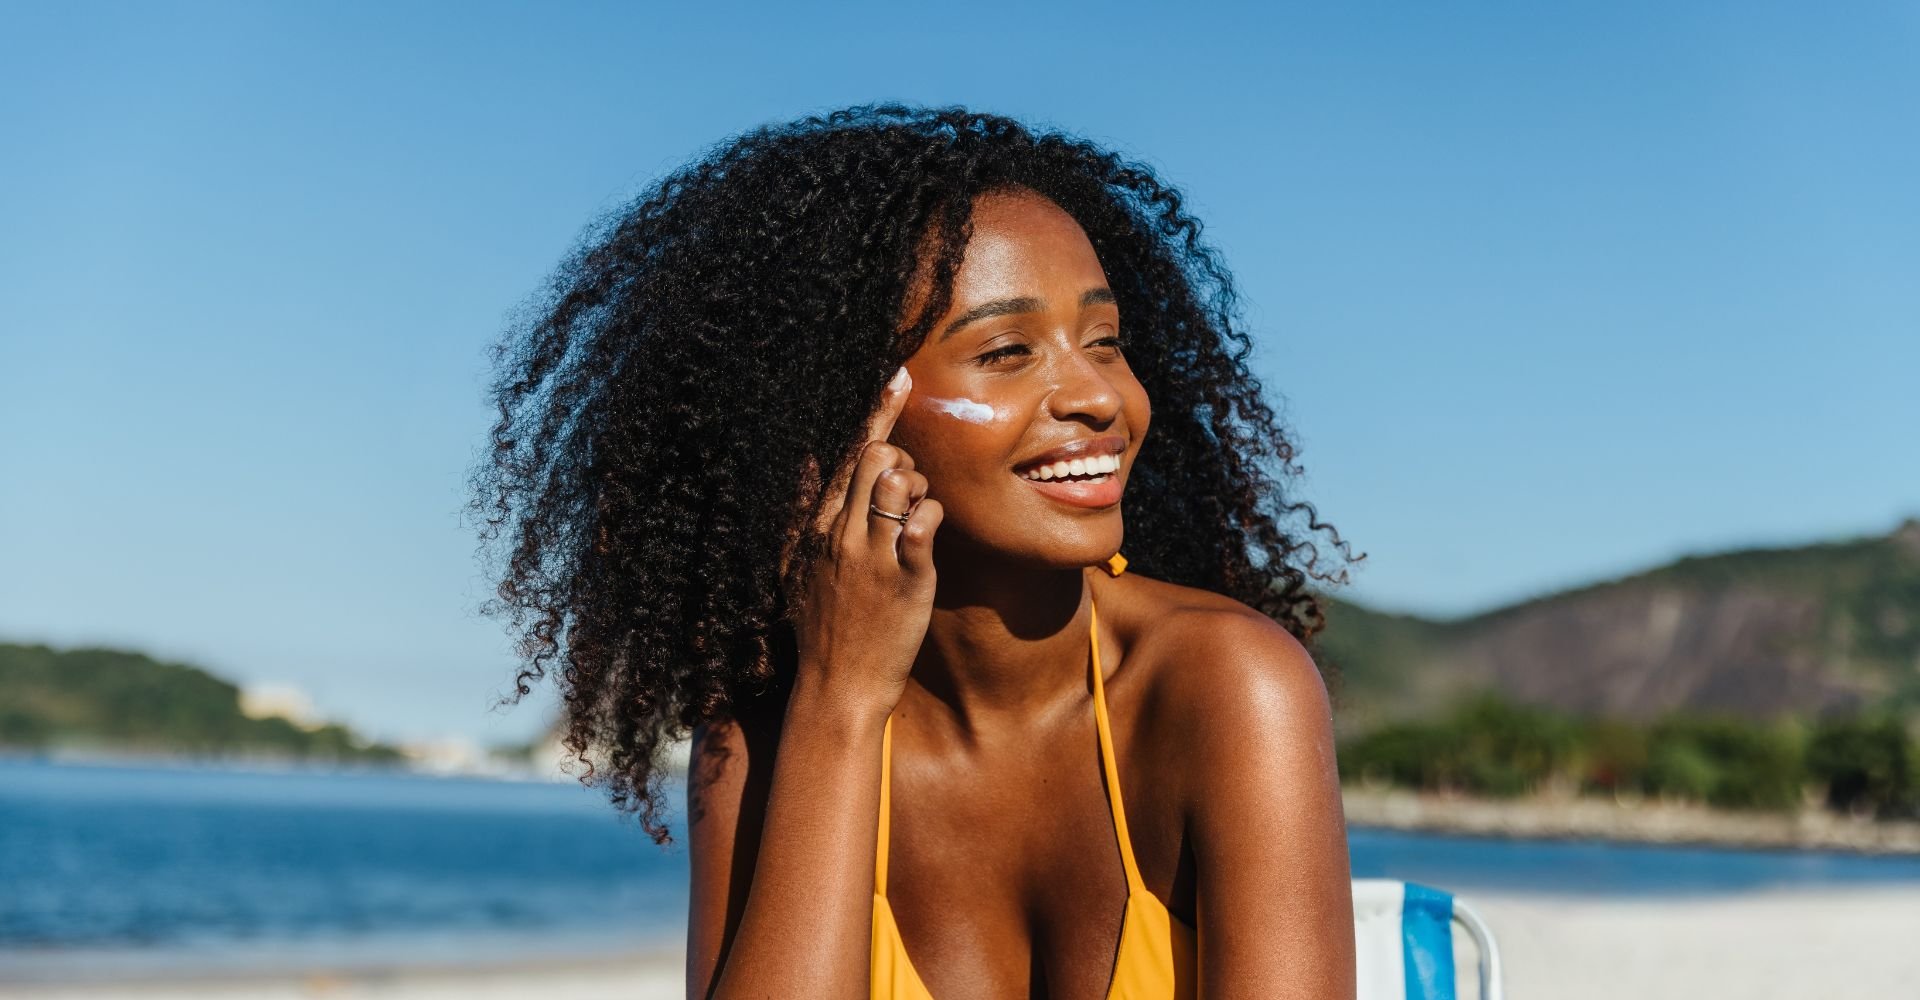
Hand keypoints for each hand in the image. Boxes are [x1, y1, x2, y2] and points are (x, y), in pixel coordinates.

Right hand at [789, 366, 942, 717]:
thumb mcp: (800, 569)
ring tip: (914, 515)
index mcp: (818, 528)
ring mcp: (873, 554)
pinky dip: (932, 514)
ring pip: (900, 480)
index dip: (876, 414)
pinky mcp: (907, 578)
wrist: (838, 687)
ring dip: (918, 486)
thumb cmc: (824, 630)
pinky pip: (925, 520)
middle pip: (875, 458)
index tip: (897, 377)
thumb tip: (808, 464)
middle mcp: (842, 534)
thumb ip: (805, 514)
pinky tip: (927, 529)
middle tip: (907, 491)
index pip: (846, 456)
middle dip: (901, 460)